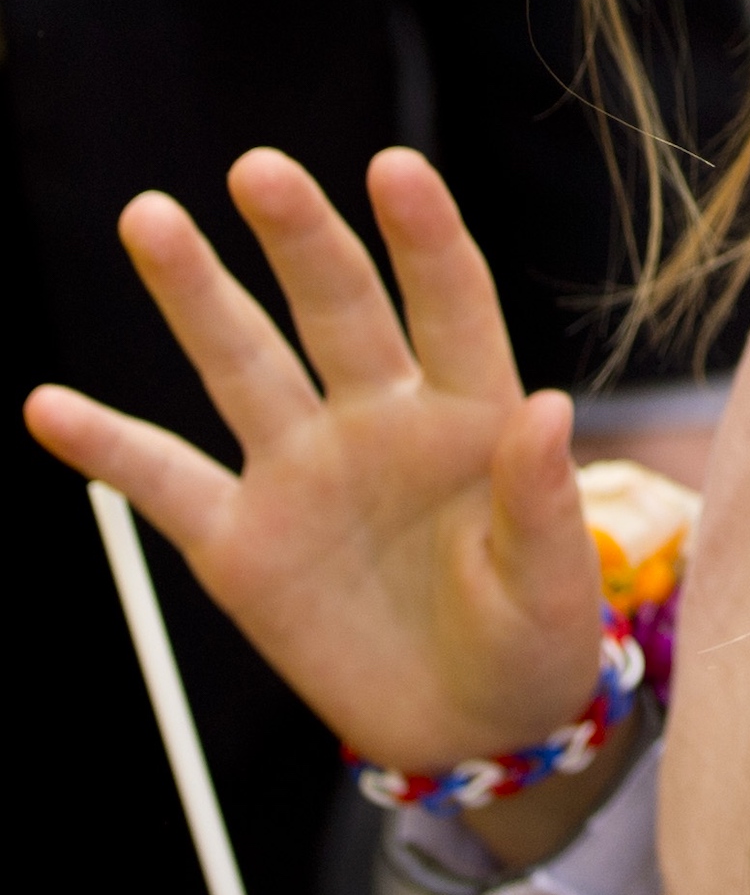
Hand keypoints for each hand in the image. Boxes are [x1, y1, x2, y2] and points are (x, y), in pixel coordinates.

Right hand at [23, 149, 602, 776]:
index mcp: (471, 410)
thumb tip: (546, 408)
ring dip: (195, 292)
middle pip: (337, 307)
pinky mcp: (241, 542)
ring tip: (151, 217)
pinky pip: (164, 484)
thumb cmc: (532, 636)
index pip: (450, 302)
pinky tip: (48, 407)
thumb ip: (542, 501)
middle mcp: (380, 417)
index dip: (425, 235)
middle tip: (261, 169)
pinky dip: (106, 448)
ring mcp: (304, 470)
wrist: (469, 727)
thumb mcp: (555, 584)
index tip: (395, 167)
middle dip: (300, 237)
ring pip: (242, 362)